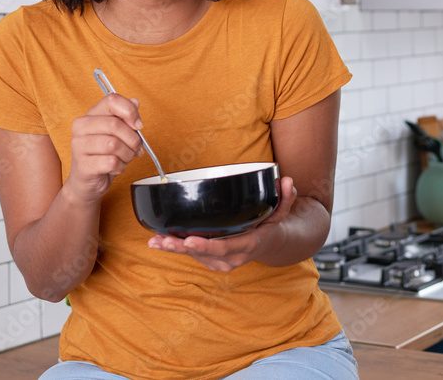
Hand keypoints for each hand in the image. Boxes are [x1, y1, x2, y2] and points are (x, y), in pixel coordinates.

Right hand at [63, 93, 144, 203]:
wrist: (87, 182)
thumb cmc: (103, 155)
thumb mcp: (116, 133)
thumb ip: (125, 116)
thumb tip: (135, 102)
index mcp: (90, 115)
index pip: (111, 100)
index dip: (130, 111)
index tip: (138, 125)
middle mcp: (81, 127)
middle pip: (115, 124)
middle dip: (132, 139)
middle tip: (135, 148)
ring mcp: (79, 146)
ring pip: (114, 144)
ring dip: (127, 154)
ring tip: (125, 158)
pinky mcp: (83, 165)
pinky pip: (111, 162)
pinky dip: (120, 167)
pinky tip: (116, 167)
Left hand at [147, 176, 296, 271]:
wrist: (267, 245)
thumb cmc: (269, 226)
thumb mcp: (280, 212)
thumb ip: (285, 198)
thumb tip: (287, 181)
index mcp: (247, 245)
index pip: (225, 247)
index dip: (206, 246)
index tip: (189, 240)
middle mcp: (232, 258)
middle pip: (204, 254)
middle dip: (181, 248)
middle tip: (163, 241)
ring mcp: (220, 262)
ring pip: (194, 256)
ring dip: (174, 249)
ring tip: (154, 241)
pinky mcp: (210, 261)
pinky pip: (191, 256)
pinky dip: (175, 249)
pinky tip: (157, 242)